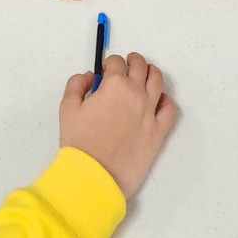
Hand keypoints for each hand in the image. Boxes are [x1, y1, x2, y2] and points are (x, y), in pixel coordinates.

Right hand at [59, 54, 176, 199]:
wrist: (95, 176)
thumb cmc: (80, 144)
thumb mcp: (68, 108)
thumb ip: (76, 85)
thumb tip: (87, 77)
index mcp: (115, 85)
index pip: (117, 62)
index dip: (110, 63)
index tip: (105, 71)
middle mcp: (136, 94)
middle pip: (140, 66)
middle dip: (132, 61)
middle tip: (126, 66)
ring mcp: (150, 112)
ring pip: (157, 80)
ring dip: (150, 72)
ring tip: (144, 74)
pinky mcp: (158, 132)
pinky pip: (169, 109)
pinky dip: (165, 100)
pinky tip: (158, 100)